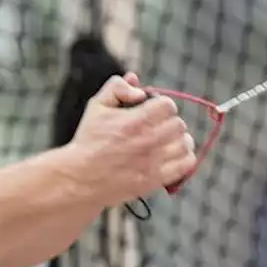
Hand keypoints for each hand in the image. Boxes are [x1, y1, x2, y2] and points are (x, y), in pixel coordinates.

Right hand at [68, 72, 196, 206]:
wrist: (80, 177)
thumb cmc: (89, 140)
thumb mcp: (97, 106)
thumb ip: (117, 87)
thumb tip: (139, 86)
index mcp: (135, 121)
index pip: (168, 105)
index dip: (161, 104)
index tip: (152, 110)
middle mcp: (147, 141)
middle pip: (179, 124)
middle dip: (169, 121)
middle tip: (158, 126)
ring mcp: (153, 162)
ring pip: (185, 143)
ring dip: (179, 139)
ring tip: (167, 140)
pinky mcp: (155, 180)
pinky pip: (186, 165)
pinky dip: (184, 158)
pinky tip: (173, 155)